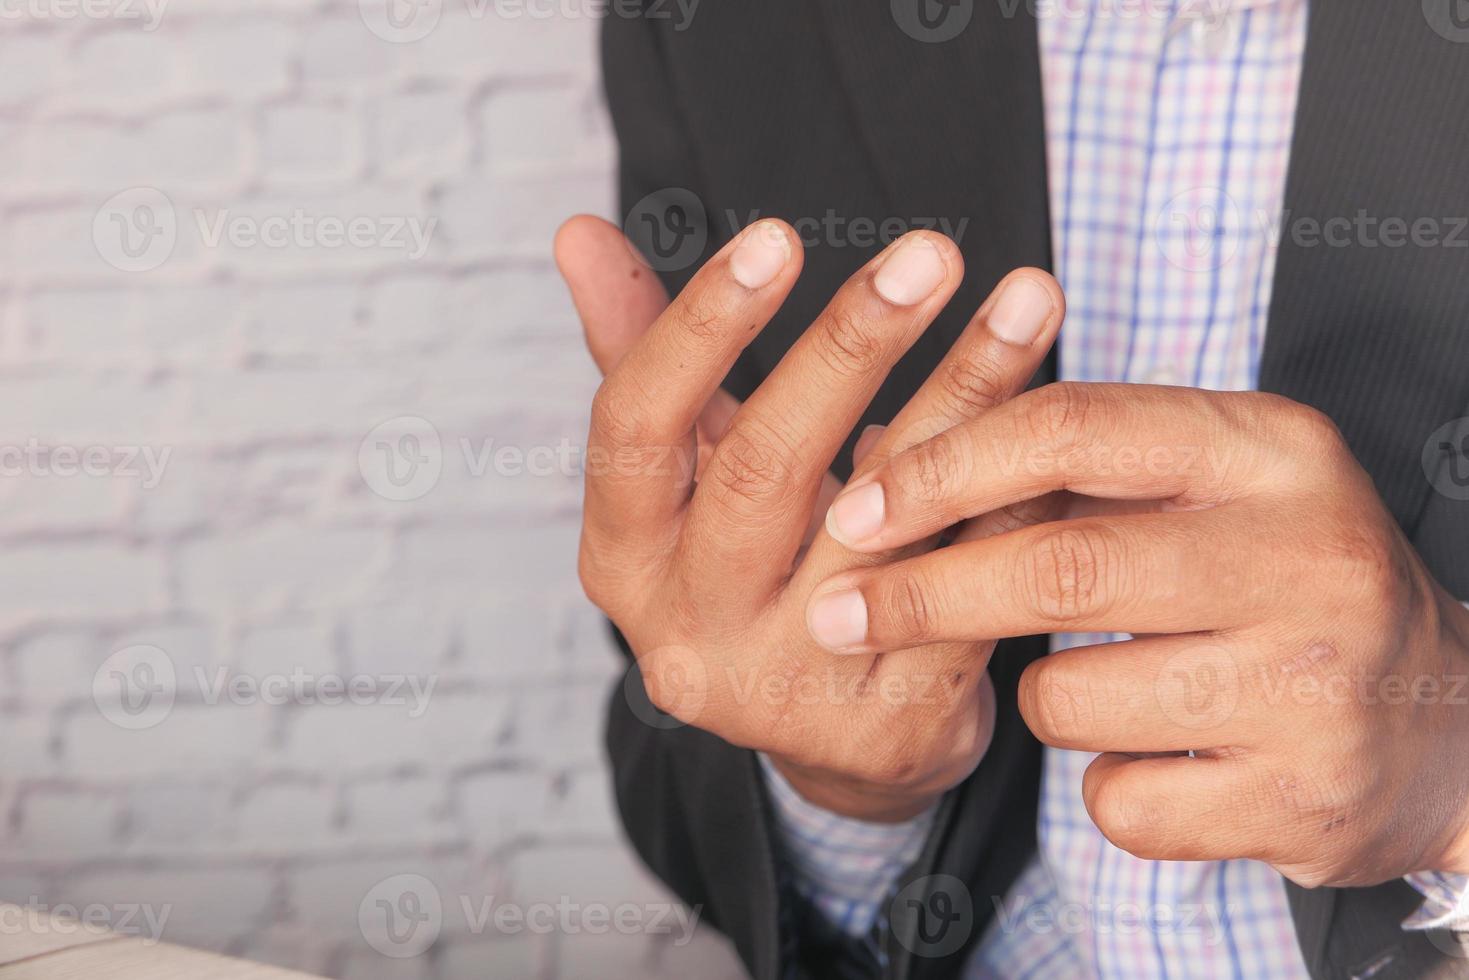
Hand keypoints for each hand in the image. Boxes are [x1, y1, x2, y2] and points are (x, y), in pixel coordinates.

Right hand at [555, 215, 1063, 820]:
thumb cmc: (756, 564)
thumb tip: (577, 232)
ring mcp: (783, 691)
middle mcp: (684, 636)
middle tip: (930, 251)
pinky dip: (1015, 495)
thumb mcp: (690, 472)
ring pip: (884, 526)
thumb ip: (642, 353)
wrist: (834, 734)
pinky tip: (1065, 419)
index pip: (635, 427)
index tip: (778, 234)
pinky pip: (965, 587)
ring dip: (964, 398)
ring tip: (1030, 300)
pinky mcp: (884, 730)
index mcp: (622, 560)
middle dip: (850, 347)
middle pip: (763, 471)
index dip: (700, 327)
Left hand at [808, 382, 1468, 880]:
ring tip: (1106, 685)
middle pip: (1059, 566)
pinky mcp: (1301, 800)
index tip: (860, 505)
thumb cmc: (1280, 580)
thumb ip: (1073, 464)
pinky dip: (1101, 784)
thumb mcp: (1212, 485)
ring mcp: (1314, 685)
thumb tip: (882, 461)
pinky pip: (1114, 801)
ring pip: (1070, 695)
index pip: (1074, 429)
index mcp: (1274, 451)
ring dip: (1042, 696)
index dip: (945, 466)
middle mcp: (1310, 556)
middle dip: (923, 594)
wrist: (1441, 722)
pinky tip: (1161, 755)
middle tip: (838, 613)